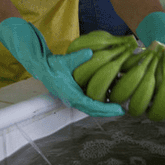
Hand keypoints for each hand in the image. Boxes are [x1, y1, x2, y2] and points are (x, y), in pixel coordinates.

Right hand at [0, 17, 123, 116]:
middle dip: (108, 111)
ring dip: (103, 107)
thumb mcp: (64, 60)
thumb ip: (77, 57)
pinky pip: (88, 101)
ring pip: (91, 107)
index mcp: (71, 95)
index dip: (106, 109)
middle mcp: (73, 99)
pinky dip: (98, 101)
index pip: (92, 106)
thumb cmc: (52, 65)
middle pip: (93, 111)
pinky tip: (107, 95)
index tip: (118, 109)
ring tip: (117, 104)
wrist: (42, 67)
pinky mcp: (74, 95)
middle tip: (122, 110)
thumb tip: (90, 53)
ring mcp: (73, 98)